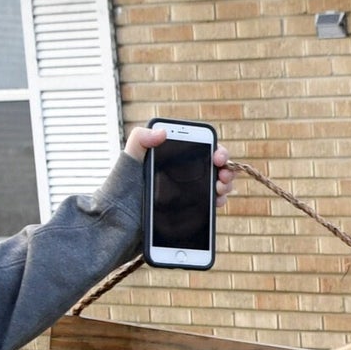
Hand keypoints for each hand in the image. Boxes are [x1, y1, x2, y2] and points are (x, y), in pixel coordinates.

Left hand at [124, 125, 238, 209]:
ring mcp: (191, 190)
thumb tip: (162, 132)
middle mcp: (187, 172)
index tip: (217, 158)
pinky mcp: (192, 209)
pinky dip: (219, 201)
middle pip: (217, 167)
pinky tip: (215, 202)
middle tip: (222, 176)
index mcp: (177, 155)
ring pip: (219, 184)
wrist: (124, 217)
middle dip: (226, 169)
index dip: (218, 151)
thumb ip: (141, 138)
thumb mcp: (130, 158)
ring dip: (226, 185)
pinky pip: (212, 203)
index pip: (205, 149)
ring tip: (219, 189)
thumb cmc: (125, 185)